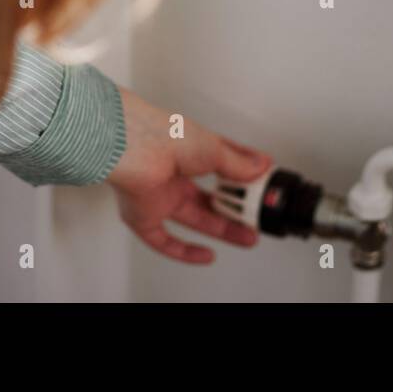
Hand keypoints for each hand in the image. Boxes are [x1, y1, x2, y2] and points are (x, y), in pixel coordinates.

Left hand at [107, 86, 271, 263]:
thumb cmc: (163, 135)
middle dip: (236, 210)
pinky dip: (185, 251)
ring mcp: (158, 195)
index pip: (221, 163)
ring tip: (247, 237)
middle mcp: (173, 173)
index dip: (242, 175)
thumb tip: (261, 166)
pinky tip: (206, 256)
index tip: (261, 182)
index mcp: (188, 150)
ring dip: (222, 230)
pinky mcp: (143, 215)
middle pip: (209, 198)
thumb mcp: (214, 148)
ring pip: (194, 219)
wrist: (131, 147)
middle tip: (257, 217)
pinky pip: (163, 240)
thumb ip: (238, 163)